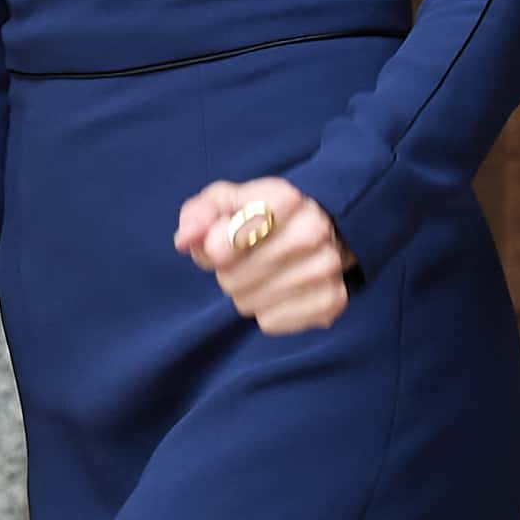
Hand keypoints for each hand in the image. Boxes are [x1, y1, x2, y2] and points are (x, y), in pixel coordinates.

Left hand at [174, 175, 349, 333]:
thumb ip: (201, 213)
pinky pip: (271, 322)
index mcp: (286, 198)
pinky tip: (277, 295)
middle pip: (233, 276)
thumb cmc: (258, 217)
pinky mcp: (333, 301)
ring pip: (249, 302)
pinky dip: (265, 314)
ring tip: (260, 277)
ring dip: (245, 294)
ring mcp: (327, 266)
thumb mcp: (225, 203)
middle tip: (243, 260)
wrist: (312, 234)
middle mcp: (314, 229)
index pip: (238, 230)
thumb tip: (186, 239)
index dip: (218, 244)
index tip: (215, 247)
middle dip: (227, 272)